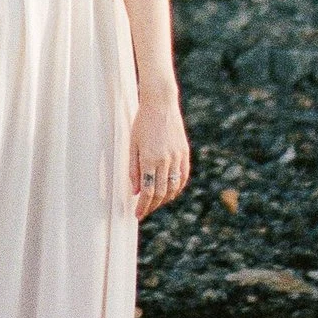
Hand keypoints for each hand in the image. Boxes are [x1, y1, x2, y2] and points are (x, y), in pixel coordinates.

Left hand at [129, 93, 190, 217]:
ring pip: (174, 187)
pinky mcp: (185, 153)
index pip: (148, 191)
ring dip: (165, 199)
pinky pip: (183, 177)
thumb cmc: (142, 122)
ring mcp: (177, 157)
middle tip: (144, 212)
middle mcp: (166, 160)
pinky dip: (177, 188)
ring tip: (155, 204)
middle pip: (161, 192)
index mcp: (150, 159)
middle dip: (152, 206)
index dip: (142, 206)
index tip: (137, 214)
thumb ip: (133, 168)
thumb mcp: (132, 144)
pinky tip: (170, 192)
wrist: (161, 104)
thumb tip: (135, 191)